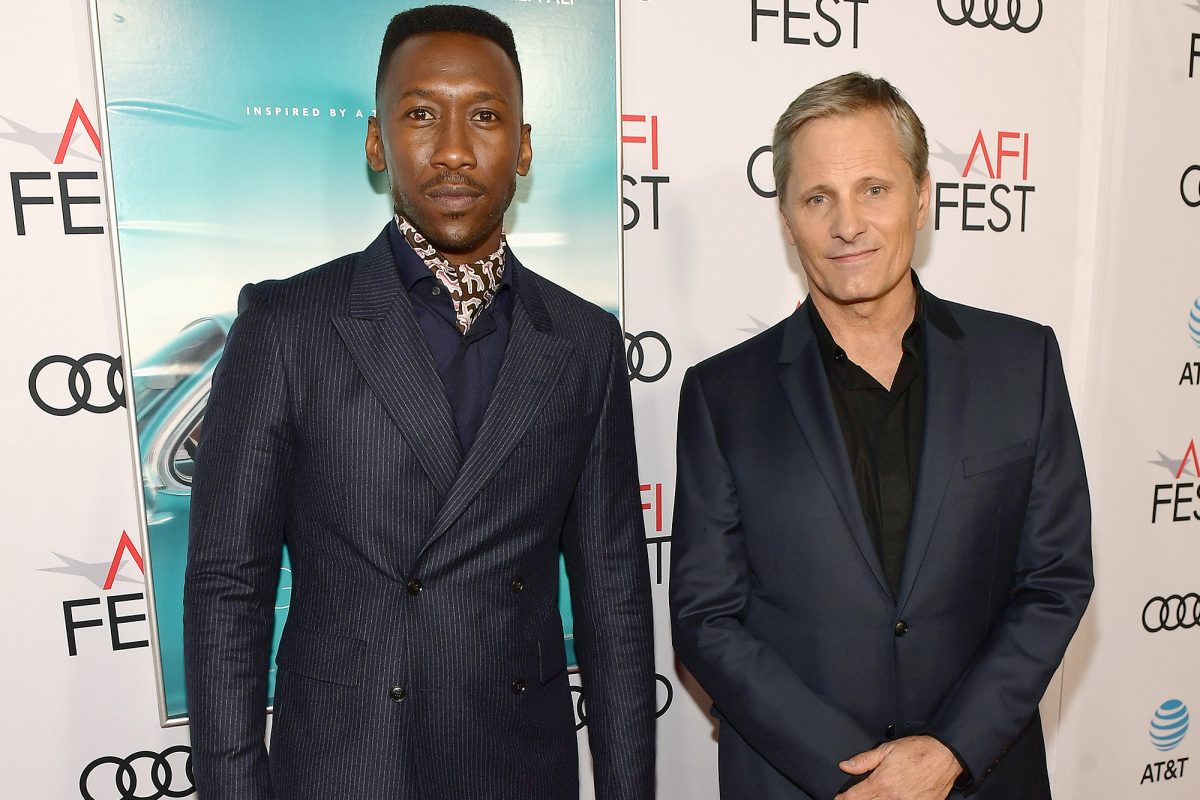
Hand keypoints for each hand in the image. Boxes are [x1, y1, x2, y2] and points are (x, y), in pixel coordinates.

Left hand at [834, 735, 961, 799]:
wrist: (945, 755)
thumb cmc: (917, 750)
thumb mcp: (886, 749)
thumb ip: (864, 760)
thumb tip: (845, 766)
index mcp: (882, 782)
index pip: (855, 797)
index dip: (843, 799)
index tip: (838, 799)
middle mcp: (893, 797)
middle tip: (854, 799)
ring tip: (872, 799)